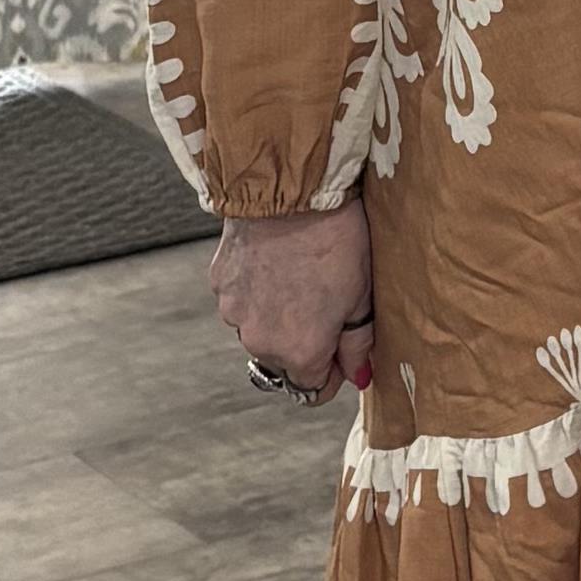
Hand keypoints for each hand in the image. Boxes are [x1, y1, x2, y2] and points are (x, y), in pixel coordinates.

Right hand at [215, 192, 375, 401]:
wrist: (289, 192)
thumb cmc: (335, 241)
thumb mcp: (362, 295)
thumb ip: (357, 344)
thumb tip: (358, 375)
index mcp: (300, 352)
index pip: (312, 389)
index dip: (333, 372)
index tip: (343, 348)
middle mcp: (260, 342)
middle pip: (283, 360)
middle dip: (304, 342)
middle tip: (326, 302)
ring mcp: (233, 313)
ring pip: (258, 330)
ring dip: (276, 316)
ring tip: (299, 276)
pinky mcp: (218, 283)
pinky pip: (240, 300)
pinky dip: (256, 290)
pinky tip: (276, 262)